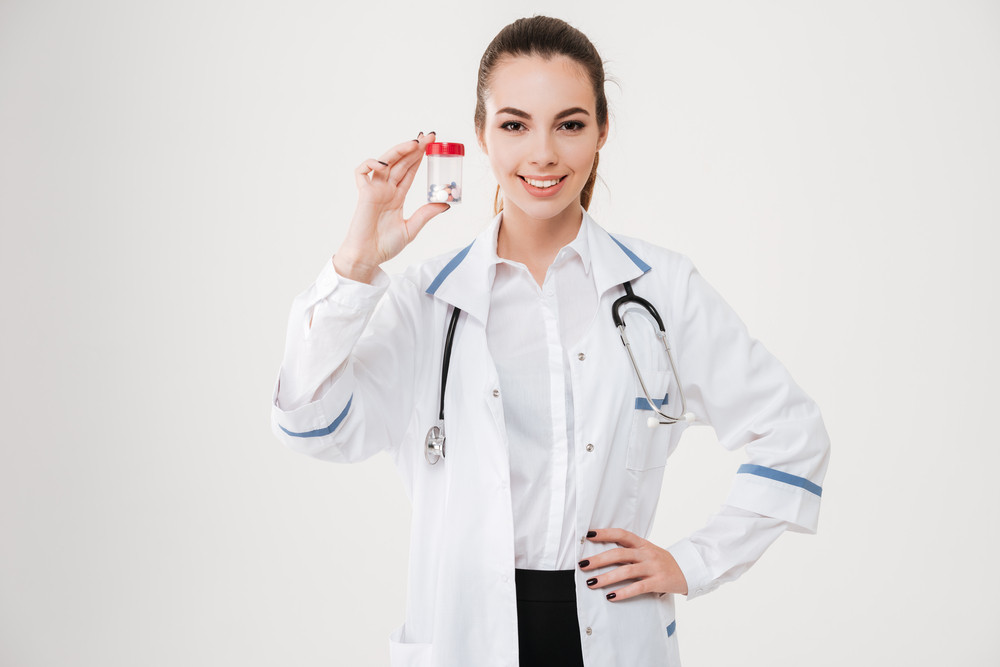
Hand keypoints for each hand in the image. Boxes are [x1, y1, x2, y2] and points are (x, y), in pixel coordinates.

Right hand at [334, 131, 449, 282]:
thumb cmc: (385, 246)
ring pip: (385, 162)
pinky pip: (362, 173)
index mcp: (396, 196)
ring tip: (414, 144)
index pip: (409, 171)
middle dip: (413, 148)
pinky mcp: (363, 195)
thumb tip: (445, 204)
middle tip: (428, 137)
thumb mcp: (412, 229)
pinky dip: (370, 164)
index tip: (432, 145)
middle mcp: (385, 189)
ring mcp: (374, 190)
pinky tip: (383, 165)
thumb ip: (426, 214)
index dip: (419, 157)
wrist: (368, 257)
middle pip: (400, 162)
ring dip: (398, 151)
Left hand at [579, 528, 688, 600]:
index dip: (605, 533)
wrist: (688, 570)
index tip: (588, 535)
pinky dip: (623, 592)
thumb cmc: (662, 562)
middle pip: (619, 553)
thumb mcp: (647, 551)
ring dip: (606, 577)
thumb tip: (604, 553)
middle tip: (582, 564)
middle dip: (598, 559)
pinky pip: (638, 587)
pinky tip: (611, 596)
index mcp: (642, 544)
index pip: (621, 534)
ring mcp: (653, 567)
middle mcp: (647, 553)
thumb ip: (630, 551)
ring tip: (591, 583)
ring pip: (626, 571)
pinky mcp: (658, 582)